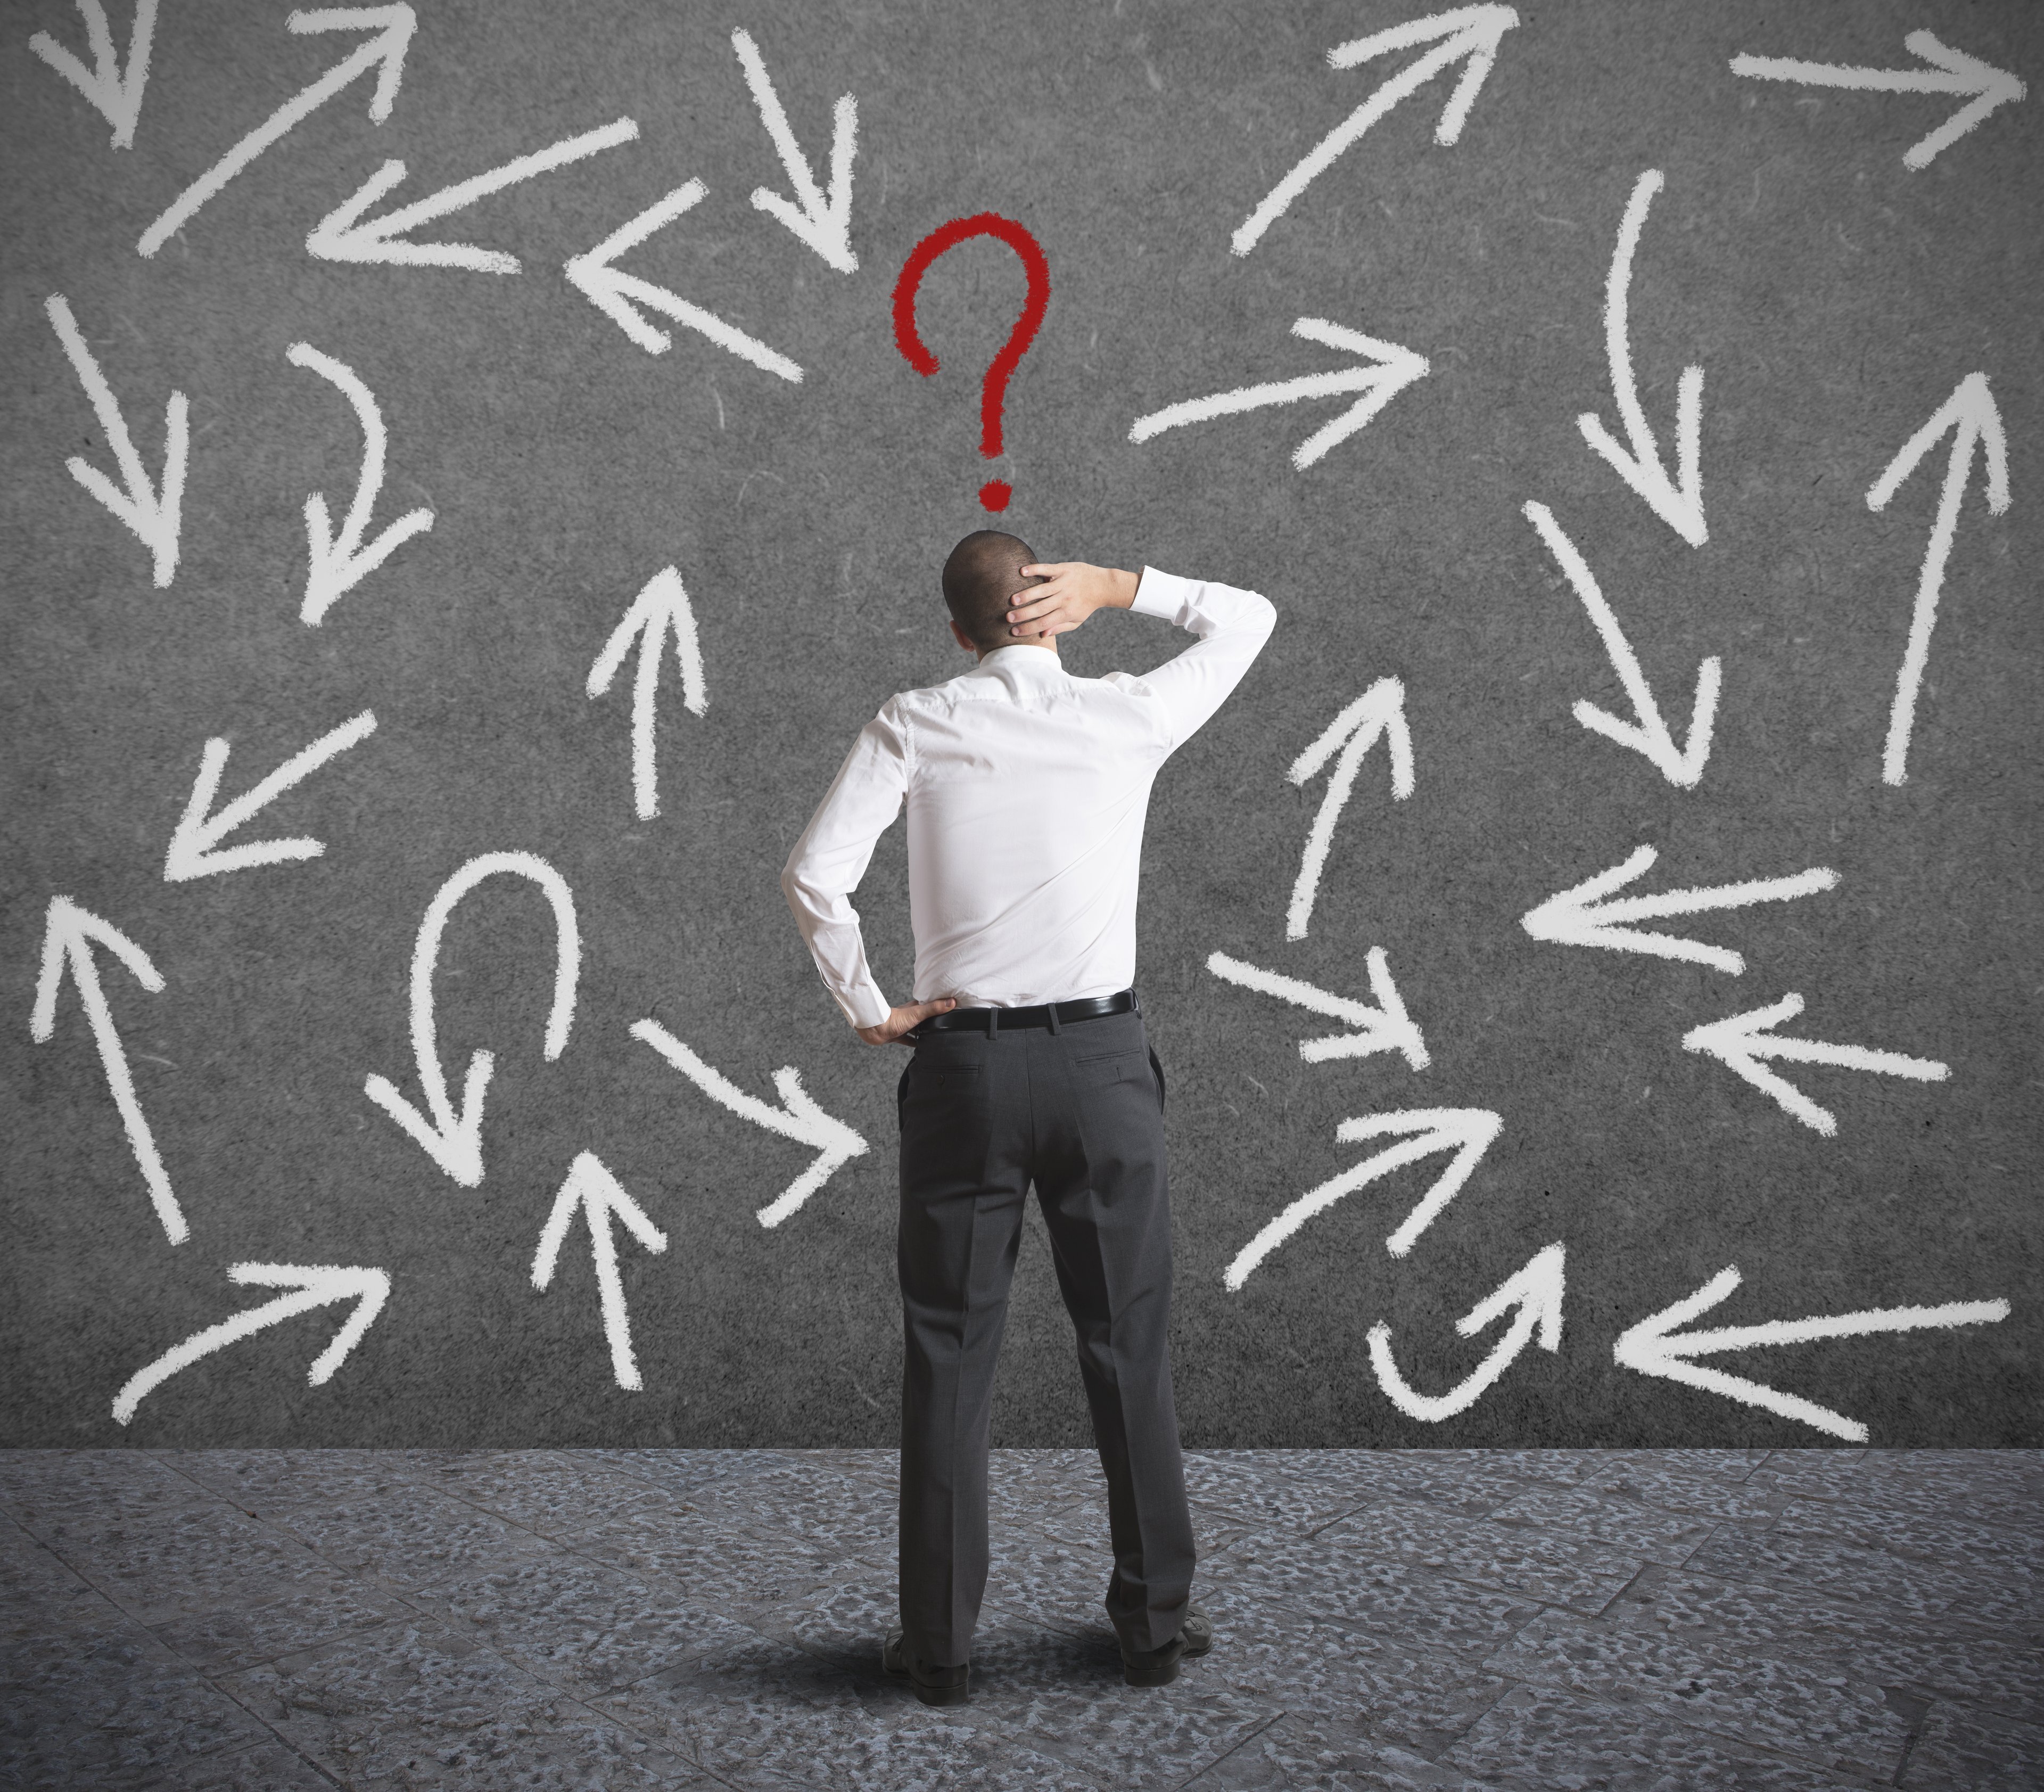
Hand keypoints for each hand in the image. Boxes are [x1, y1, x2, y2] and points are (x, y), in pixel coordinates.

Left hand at [856, 996, 956, 1044]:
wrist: (875, 1029)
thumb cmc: (893, 1019)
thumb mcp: (918, 1013)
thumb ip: (934, 1008)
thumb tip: (951, 1002)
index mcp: (916, 1007)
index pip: (931, 1004)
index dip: (940, 1004)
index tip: (952, 1006)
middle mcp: (911, 1016)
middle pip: (926, 1017)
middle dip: (934, 1020)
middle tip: (946, 1024)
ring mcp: (905, 1026)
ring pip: (918, 1029)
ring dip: (925, 1032)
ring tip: (937, 1036)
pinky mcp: (898, 1035)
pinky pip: (909, 1040)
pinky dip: (916, 1043)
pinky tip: (922, 1047)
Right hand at [1006, 562, 1136, 639]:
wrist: (1103, 585)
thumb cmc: (1087, 604)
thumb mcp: (1077, 620)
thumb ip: (1060, 627)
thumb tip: (1042, 634)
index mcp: (1067, 612)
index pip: (1044, 622)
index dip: (1028, 628)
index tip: (1014, 631)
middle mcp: (1065, 598)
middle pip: (1041, 608)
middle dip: (1023, 614)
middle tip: (1008, 618)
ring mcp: (1064, 582)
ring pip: (1042, 590)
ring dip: (1026, 595)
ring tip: (1012, 600)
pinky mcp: (1063, 569)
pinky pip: (1047, 569)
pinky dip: (1035, 570)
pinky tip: (1022, 572)